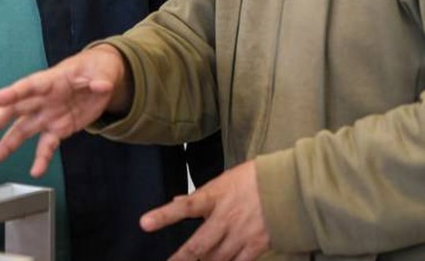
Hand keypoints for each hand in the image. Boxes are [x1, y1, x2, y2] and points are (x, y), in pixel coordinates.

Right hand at [0, 45, 130, 176]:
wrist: (101, 80)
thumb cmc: (95, 69)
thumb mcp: (100, 69)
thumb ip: (99, 79)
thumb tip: (102, 86)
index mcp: (49, 81)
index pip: (27, 87)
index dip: (11, 94)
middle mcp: (42, 100)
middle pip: (15, 111)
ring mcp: (48, 116)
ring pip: (22, 131)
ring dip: (6, 145)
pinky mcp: (58, 130)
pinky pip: (46, 146)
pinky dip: (41, 159)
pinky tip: (35, 171)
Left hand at [140, 160, 269, 260]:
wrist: (288, 186)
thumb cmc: (251, 180)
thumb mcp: (222, 181)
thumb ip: (200, 196)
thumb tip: (177, 201)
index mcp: (214, 197)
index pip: (184, 206)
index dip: (163, 215)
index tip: (144, 223)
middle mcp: (225, 218)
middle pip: (199, 245)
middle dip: (182, 258)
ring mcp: (241, 234)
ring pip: (216, 259)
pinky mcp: (257, 246)